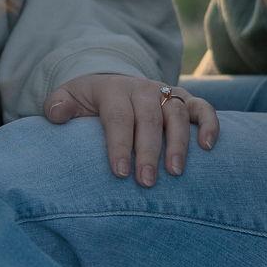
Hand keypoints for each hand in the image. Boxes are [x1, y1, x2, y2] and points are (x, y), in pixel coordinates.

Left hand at [42, 72, 219, 184]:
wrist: (111, 84)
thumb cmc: (88, 102)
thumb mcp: (68, 98)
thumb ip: (58, 105)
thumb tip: (56, 115)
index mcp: (112, 90)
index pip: (118, 116)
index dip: (119, 144)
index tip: (120, 173)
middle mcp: (141, 89)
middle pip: (149, 117)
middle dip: (148, 151)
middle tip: (145, 182)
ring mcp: (165, 93)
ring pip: (177, 113)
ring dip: (179, 143)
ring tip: (175, 173)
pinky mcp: (184, 100)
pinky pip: (202, 107)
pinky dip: (209, 124)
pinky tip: (207, 147)